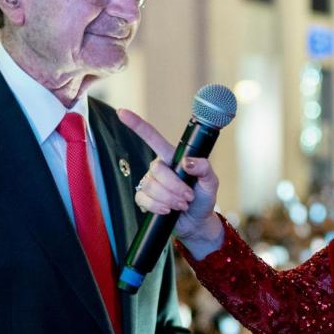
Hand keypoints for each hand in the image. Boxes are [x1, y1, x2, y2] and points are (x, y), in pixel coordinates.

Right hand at [119, 109, 223, 253]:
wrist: (198, 220)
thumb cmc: (204, 197)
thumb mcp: (211, 181)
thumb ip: (204, 168)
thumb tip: (187, 163)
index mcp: (173, 157)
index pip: (152, 138)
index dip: (136, 125)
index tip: (122, 113)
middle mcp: (159, 168)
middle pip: (156, 171)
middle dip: (174, 186)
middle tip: (188, 196)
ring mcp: (151, 183)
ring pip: (151, 187)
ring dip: (169, 198)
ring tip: (182, 204)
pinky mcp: (145, 198)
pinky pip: (144, 199)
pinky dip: (158, 206)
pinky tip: (168, 210)